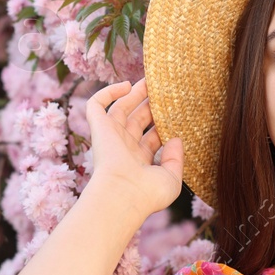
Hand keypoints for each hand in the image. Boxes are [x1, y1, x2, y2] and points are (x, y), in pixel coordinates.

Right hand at [84, 78, 183, 214]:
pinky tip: (126, 85)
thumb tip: (176, 138)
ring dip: (134, 94)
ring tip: (150, 80)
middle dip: (149, 105)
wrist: (122, 194)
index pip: (152, 139)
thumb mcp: (172, 179)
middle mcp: (124, 149)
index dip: (163, 125)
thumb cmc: (147, 194)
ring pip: (120, 109)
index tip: (178, 112)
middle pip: (137, 120)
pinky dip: (108, 92)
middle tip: (164, 90)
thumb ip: (176, 158)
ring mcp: (111, 138)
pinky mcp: (99, 128)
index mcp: (140, 162)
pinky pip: (96, 104)